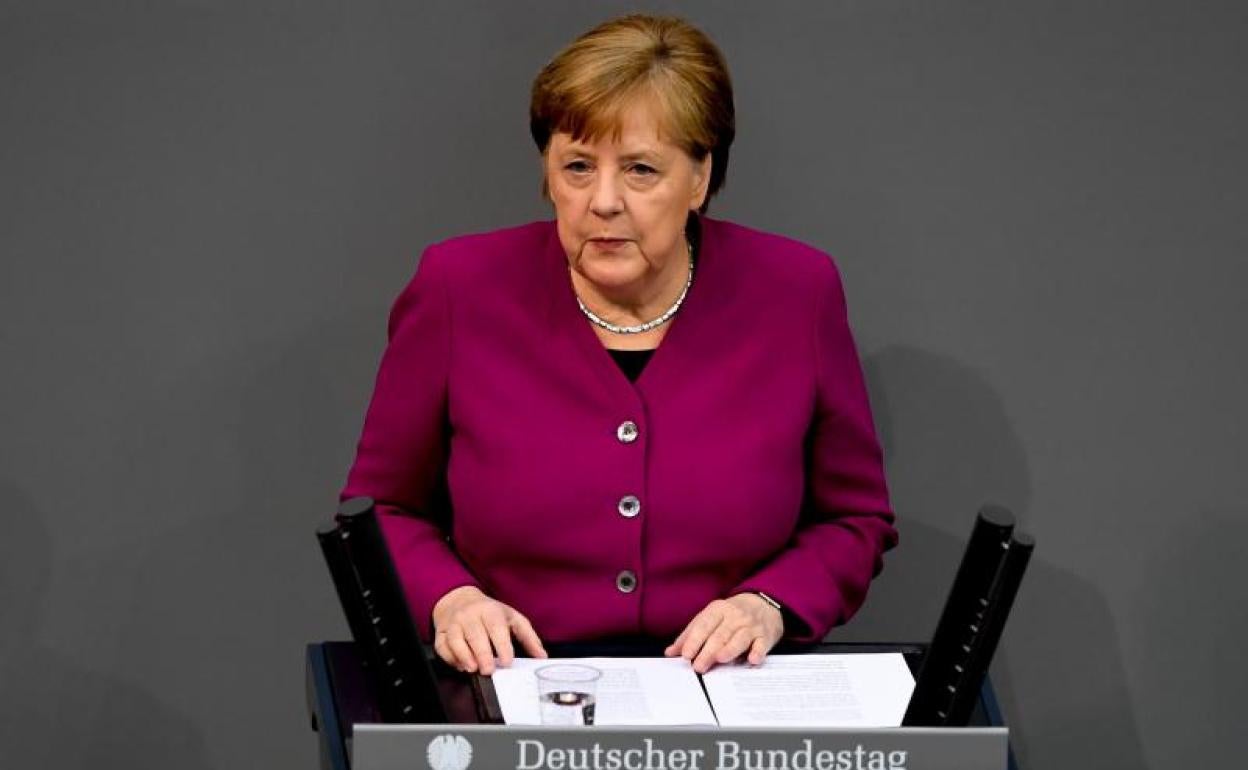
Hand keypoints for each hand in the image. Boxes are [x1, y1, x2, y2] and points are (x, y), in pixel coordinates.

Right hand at [431, 586, 546, 674]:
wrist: (459, 600)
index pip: (496, 627)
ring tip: (473, 669)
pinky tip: (461, 666)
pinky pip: (442, 646)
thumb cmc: (490, 613)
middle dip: (482, 654)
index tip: (507, 661)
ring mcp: (453, 623)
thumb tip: (541, 656)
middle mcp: (470, 615)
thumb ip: (528, 637)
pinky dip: (450, 658)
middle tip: (489, 670)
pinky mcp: (441, 633)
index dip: (502, 645)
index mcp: (490, 610)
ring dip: (463, 656)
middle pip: (475, 634)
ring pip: (455, 639)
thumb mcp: (512, 618)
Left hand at [664, 594, 783, 672]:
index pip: (704, 625)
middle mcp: (734, 616)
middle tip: (698, 667)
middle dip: (708, 651)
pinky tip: (752, 659)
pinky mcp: (765, 636)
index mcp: (718, 610)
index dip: (694, 640)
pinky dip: (758, 651)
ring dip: (730, 649)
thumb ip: (690, 634)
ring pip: (740, 638)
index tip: (686, 654)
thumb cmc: (731, 615)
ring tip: (720, 659)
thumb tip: (670, 652)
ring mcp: (751, 626)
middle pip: (720, 635)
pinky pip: (761, 644)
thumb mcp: (710, 618)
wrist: (764, 604)